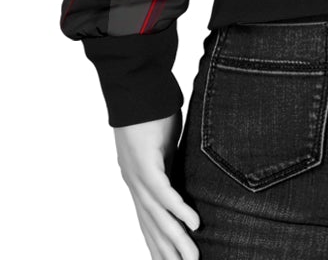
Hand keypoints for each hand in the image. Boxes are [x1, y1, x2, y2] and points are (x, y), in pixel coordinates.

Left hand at [114, 111, 200, 259]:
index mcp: (138, 179)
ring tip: (192, 258)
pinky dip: (178, 210)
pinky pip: (164, 192)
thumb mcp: (164, 142)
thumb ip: (171, 161)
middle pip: (152, 226)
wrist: (136, 86)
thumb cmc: (151, 108)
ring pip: (159, 216)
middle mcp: (135, 183)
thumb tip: (185, 172)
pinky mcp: (146, 163)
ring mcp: (138, 175)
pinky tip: (193, 224)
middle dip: (168, 251)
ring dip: (176, 239)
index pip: (148, 220)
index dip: (158, 242)